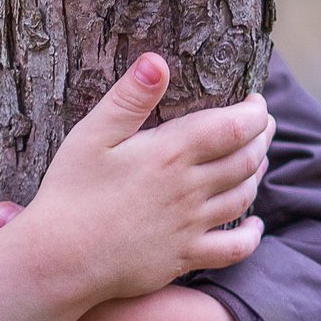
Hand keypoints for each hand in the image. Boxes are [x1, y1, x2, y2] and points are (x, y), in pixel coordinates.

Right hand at [0, 54, 269, 320]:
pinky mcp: (184, 257)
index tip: (255, 100)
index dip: (254, 111)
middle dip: (261, 136)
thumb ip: (128, 99)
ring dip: (258, 174)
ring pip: (245, 197)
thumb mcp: (91, 136)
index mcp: (170, 154)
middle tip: (261, 124)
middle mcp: (190, 189)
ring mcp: (191, 226)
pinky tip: (255, 226)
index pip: (235, 127)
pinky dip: (252, 236)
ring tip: (257, 158)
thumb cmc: (69, 193)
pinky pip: (234, 249)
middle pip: (248, 159)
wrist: (59, 259)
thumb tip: (156, 61)